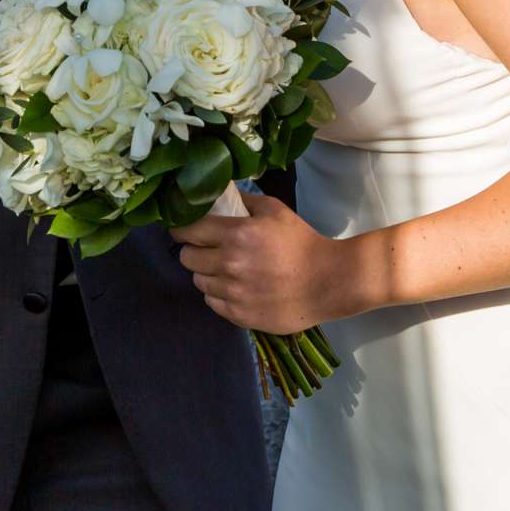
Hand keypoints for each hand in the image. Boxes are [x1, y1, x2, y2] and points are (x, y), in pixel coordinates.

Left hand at [170, 194, 358, 334]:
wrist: (328, 282)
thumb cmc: (302, 242)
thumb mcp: (276, 210)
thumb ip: (244, 201)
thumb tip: (221, 194)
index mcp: (236, 235)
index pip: (188, 231)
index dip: (181, 229)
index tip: (182, 229)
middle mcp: (229, 264)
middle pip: (186, 258)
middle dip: (193, 251)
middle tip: (207, 250)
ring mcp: (233, 293)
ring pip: (199, 282)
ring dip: (206, 274)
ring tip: (224, 270)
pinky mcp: (239, 315)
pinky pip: (212, 303)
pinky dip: (218, 295)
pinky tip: (234, 288)